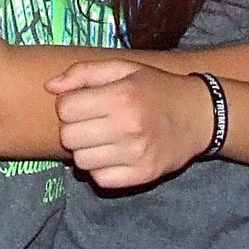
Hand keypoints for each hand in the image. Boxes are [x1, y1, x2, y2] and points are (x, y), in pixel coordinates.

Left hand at [45, 61, 211, 189]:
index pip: (66, 108)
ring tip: (102, 138)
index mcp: (121, 96)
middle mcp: (128, 126)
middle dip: (73, 129)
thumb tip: (50, 87)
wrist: (198, 115)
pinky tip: (113, 154)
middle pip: (69, 137)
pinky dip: (101, 169)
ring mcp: (136, 154)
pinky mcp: (142, 175)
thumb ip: (83, 73)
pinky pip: (100, 179)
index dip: (68, 104)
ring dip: (85, 150)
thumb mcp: (123, 69)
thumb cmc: (155, 87)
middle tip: (90, 122)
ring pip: (81, 162)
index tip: (82, 103)